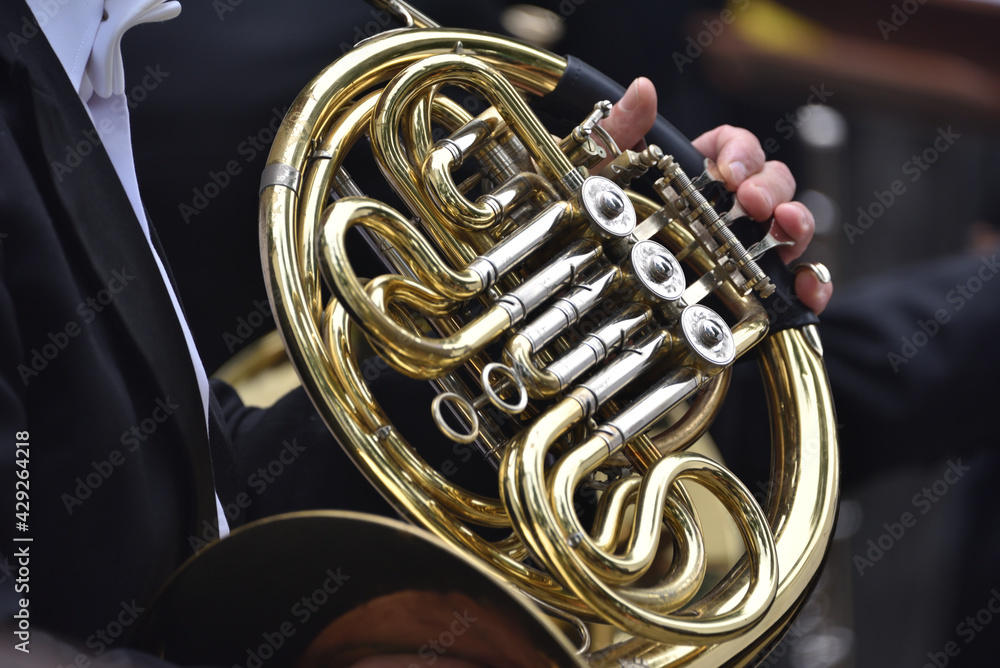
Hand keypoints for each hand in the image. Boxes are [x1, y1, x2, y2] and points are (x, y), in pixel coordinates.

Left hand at [599, 77, 832, 313]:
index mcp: (700, 174)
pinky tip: (807, 286)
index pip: (736, 147)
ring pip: (790, 224)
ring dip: (798, 223)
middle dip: (771, 188)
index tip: (729, 171)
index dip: (740, 152)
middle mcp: (730, 207)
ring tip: (787, 228)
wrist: (595, 282)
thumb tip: (642, 90)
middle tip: (752, 203)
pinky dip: (811, 281)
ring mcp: (747, 245)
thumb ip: (620, 133)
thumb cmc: (601, 227)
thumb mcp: (599, 180)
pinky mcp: (757, 286)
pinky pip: (797, 279)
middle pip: (773, 183)